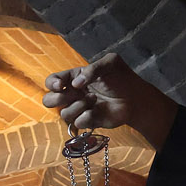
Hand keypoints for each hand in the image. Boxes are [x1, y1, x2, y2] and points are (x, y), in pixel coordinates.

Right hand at [42, 53, 178, 149]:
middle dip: (55, 99)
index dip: (52, 83)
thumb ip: (92, 69)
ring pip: (63, 113)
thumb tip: (75, 84)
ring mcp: (79, 108)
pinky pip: (77, 122)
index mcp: (74, 78)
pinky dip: (86, 116)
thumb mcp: (110, 63)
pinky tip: (97, 110)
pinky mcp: (87, 121)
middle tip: (71, 94)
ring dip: (76, 106)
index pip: (53, 80)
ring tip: (93, 99)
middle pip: (49, 100)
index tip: (61, 85)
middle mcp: (74, 94)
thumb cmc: (122, 78)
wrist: (136, 98)